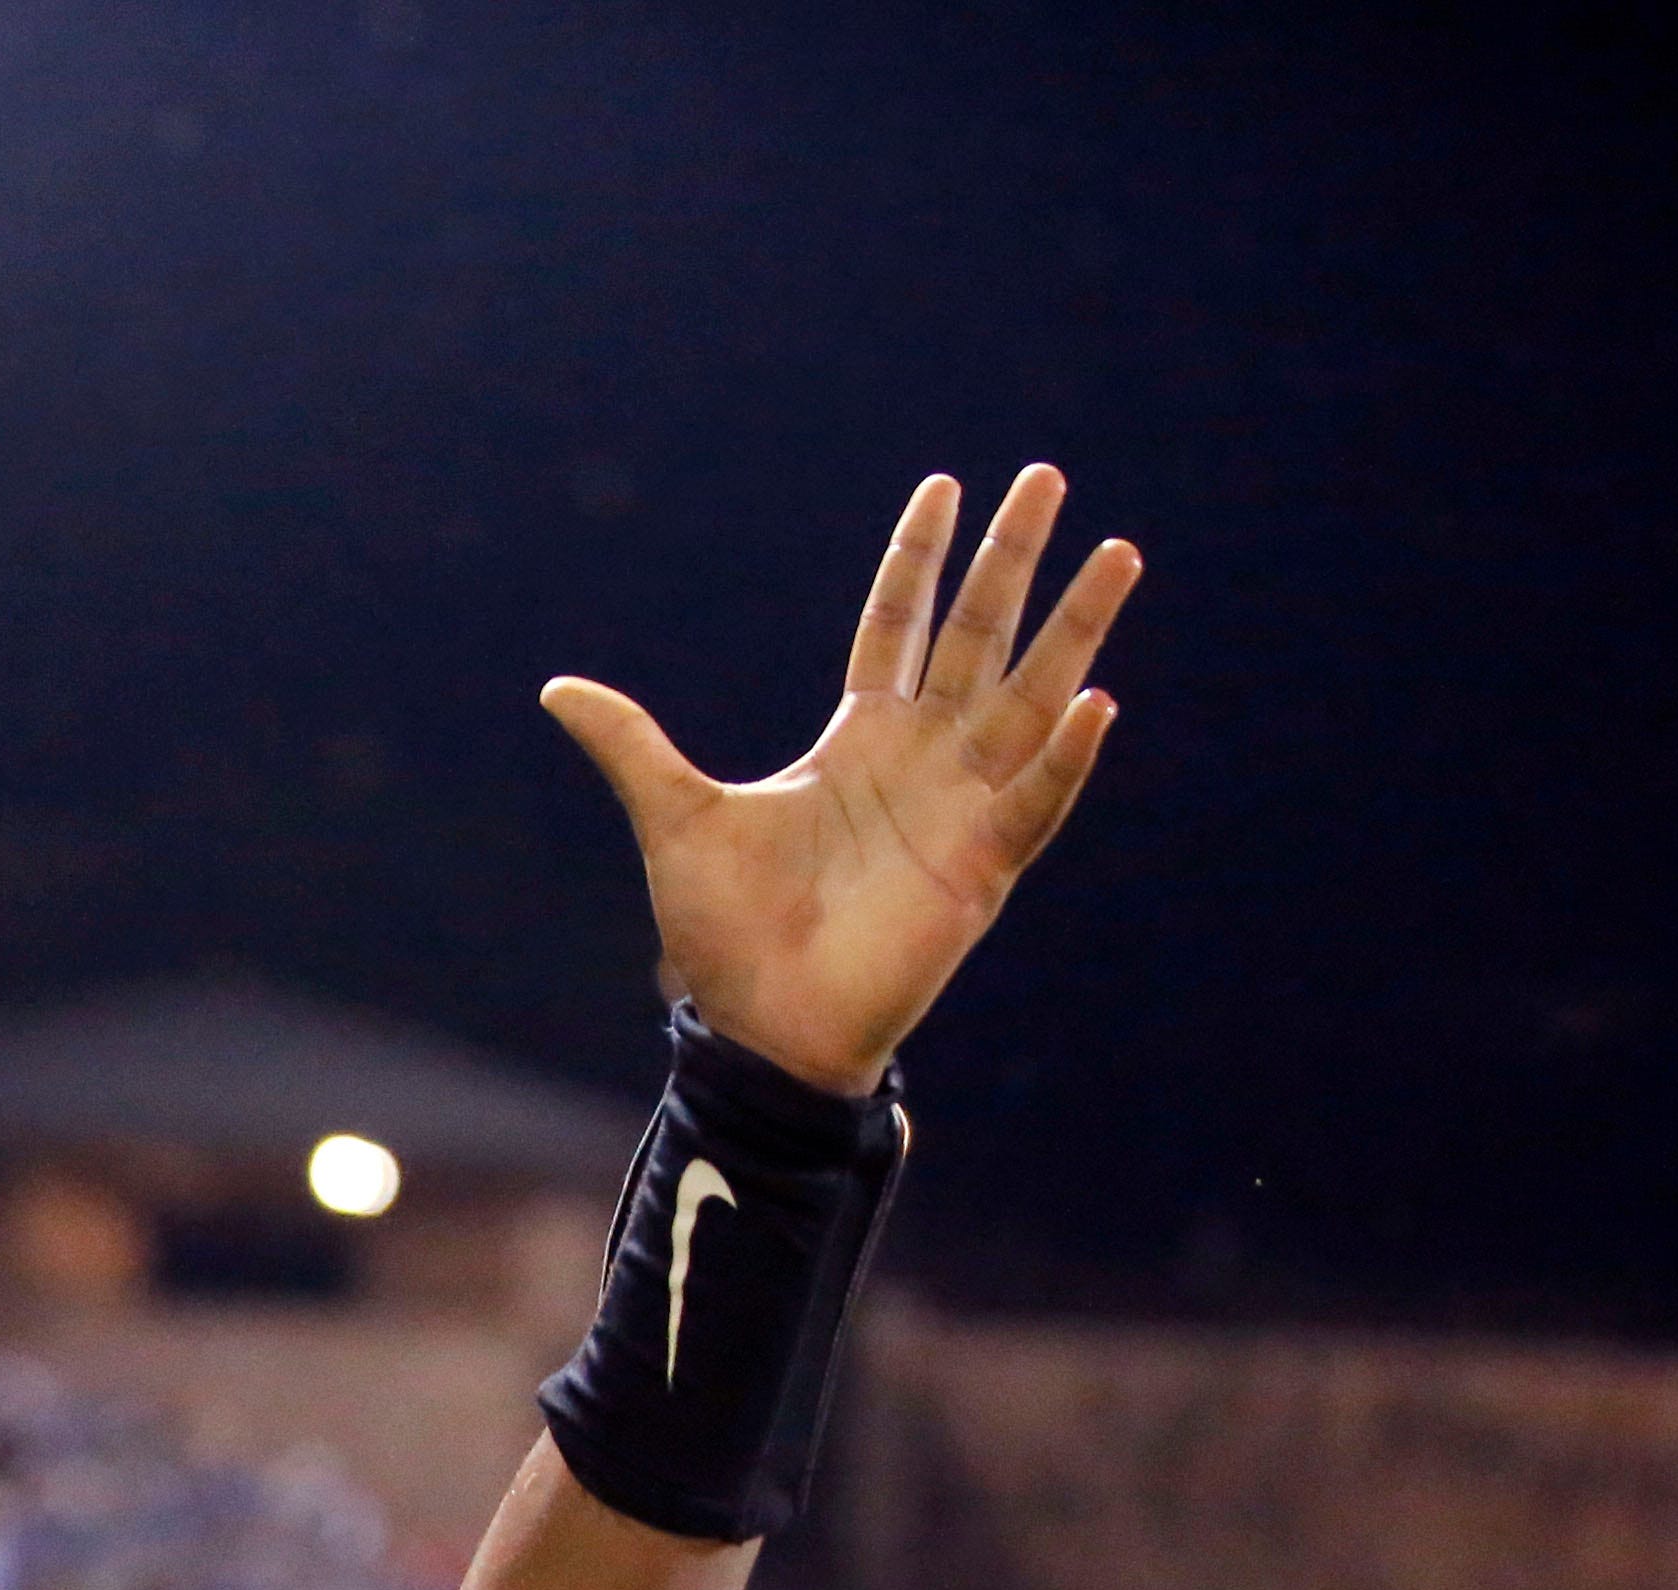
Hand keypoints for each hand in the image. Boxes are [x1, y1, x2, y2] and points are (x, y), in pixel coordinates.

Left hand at [544, 465, 1137, 1093]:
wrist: (759, 1025)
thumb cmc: (726, 932)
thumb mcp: (676, 818)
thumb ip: (632, 746)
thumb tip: (557, 689)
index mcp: (858, 742)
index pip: (899, 626)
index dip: (922, 558)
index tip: (947, 485)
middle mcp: (923, 761)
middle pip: (978, 638)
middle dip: (1013, 561)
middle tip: (1046, 475)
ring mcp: (960, 809)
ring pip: (1033, 700)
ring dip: (1075, 632)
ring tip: (1120, 553)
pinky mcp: (981, 868)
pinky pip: (1036, 801)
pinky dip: (1066, 757)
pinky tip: (1094, 702)